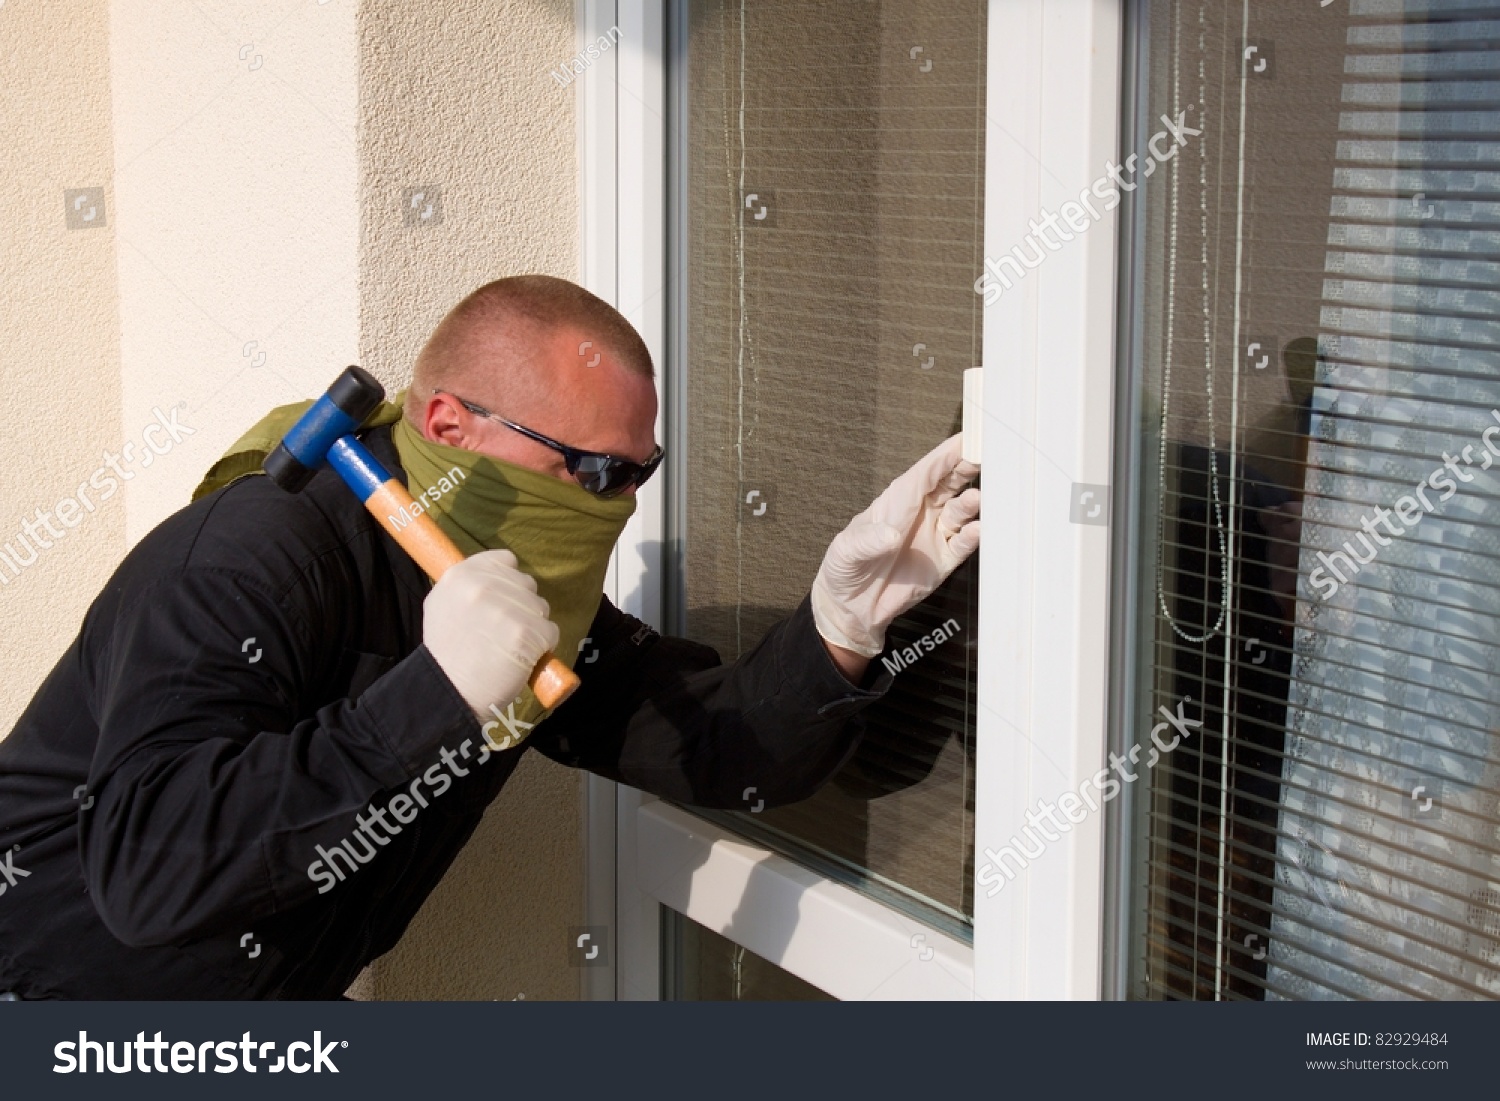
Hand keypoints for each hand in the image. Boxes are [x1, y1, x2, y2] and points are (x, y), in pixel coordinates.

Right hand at [423, 549, 559, 719]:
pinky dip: (542, 647)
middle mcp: (484, 585)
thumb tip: (501, 573)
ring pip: (541, 607)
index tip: (502, 600)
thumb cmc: (448, 653)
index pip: (505, 560)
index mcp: (461, 575)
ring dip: (533, 627)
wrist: (449, 691)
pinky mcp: (527, 632)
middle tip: (503, 632)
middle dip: (522, 607)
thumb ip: (469, 585)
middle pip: (526, 584)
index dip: (509, 581)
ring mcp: (507, 608)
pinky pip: (550, 632)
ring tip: (510, 647)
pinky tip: (521, 659)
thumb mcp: (443, 606)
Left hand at [811, 434, 979, 658]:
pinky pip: (962, 545)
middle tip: (985, 456)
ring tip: (976, 499)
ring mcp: (934, 536)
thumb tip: (891, 535)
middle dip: (966, 468)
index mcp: (896, 502)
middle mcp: (920, 513)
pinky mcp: (943, 562)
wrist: (850, 610)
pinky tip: (977, 530)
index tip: (966, 439)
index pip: (924, 472)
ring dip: (971, 503)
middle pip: (949, 483)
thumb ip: (866, 540)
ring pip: (960, 511)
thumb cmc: (844, 569)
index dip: (945, 455)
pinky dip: (973, 537)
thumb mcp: (845, 552)